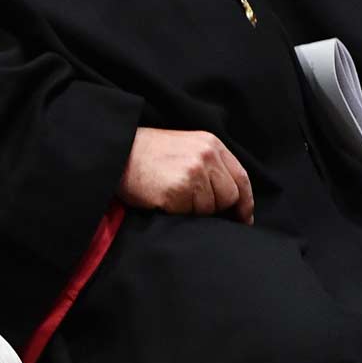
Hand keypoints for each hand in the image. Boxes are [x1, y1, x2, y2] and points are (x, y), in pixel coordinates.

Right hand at [118, 127, 254, 222]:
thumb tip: (232, 199)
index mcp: (211, 144)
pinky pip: (189, 214)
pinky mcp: (177, 191)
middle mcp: (206, 156)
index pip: (241, 178)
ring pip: (209, 208)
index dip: (244, 203)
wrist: (116, 152)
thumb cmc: (148, 155)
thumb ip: (210, 165)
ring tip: (172, 196)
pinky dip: (178, 212)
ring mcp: (192, 173)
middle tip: (192, 204)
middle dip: (216, 207)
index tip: (243, 218)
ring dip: (193, 210)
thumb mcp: (186, 147)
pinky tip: (163, 199)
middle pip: (229, 196)